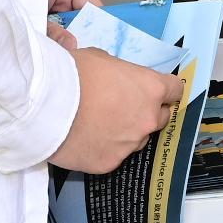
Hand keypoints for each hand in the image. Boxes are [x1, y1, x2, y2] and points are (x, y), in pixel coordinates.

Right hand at [48, 39, 179, 172]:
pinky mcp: (111, 163)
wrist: (47, 105)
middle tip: (124, 107)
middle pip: (161, 118)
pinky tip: (87, 139)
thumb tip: (117, 79)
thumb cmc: (75, 73)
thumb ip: (119, 72)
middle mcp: (148, 119)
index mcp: (151, 89)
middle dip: (148, 112)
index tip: (155, 90)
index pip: (175, 90)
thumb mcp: (101, 59)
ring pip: (137, 139)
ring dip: (126, 132)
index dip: (165, 89)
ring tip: (100, 125)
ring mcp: (130, 144)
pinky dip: (105, 148)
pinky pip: (114, 155)